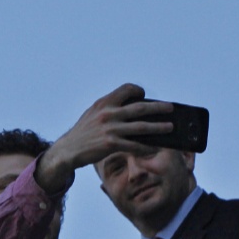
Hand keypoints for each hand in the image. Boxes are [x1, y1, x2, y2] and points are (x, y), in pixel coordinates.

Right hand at [33, 84, 172, 193]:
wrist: (68, 149)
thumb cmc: (83, 132)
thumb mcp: (93, 113)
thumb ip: (109, 108)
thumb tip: (132, 108)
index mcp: (104, 103)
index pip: (126, 89)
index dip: (137, 91)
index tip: (144, 95)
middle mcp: (108, 114)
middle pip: (140, 108)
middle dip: (158, 108)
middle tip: (170, 108)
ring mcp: (110, 129)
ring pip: (141, 127)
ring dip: (158, 127)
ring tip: (170, 128)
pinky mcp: (111, 145)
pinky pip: (134, 145)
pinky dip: (146, 147)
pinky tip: (154, 148)